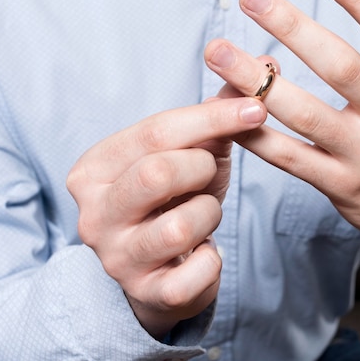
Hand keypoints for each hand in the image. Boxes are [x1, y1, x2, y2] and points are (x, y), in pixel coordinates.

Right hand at [66, 98, 266, 338]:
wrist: (157, 268)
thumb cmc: (173, 199)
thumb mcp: (189, 152)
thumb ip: (217, 112)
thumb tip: (266, 64)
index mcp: (95, 168)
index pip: (154, 132)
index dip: (211, 118)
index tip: (256, 109)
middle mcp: (93, 213)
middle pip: (158, 173)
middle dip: (201, 168)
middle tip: (209, 171)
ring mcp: (115, 258)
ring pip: (180, 225)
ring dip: (208, 213)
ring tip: (202, 214)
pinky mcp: (145, 295)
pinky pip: (197, 273)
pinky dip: (213, 259)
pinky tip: (202, 253)